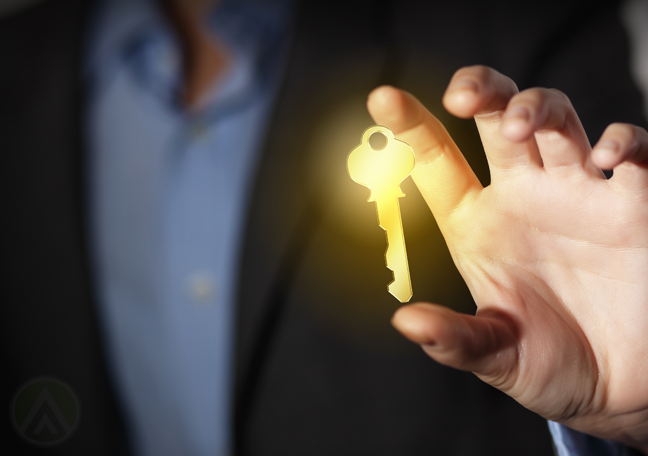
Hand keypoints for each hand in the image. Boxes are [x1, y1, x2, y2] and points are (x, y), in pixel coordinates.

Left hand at [367, 65, 647, 452]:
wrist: (624, 387)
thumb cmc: (554, 365)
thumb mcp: (499, 356)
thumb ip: (458, 340)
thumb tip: (407, 322)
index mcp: (479, 223)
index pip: (437, 162)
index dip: (409, 127)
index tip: (382, 98)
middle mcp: (526, 197)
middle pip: (498, 118)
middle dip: (483, 92)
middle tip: (462, 96)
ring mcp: (580, 195)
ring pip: (557, 120)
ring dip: (538, 108)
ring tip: (520, 127)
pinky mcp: (636, 206)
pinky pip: (635, 156)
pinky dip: (626, 145)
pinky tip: (608, 160)